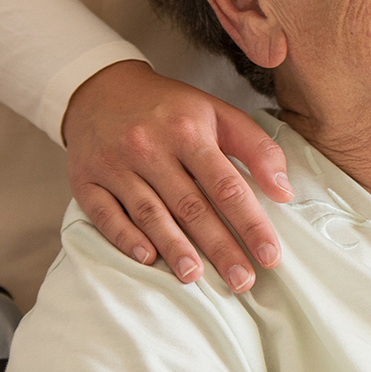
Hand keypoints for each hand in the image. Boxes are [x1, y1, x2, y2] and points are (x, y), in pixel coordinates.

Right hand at [62, 60, 290, 292]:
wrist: (101, 89)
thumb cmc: (171, 110)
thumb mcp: (218, 114)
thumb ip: (257, 148)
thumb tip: (285, 191)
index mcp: (188, 131)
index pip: (227, 186)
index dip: (251, 223)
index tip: (270, 255)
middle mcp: (150, 148)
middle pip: (191, 206)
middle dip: (220, 247)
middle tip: (242, 281)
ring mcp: (115, 165)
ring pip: (150, 213)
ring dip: (174, 248)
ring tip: (196, 278)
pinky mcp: (85, 179)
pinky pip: (105, 214)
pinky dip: (126, 238)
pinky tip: (147, 258)